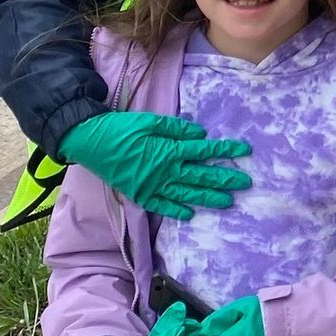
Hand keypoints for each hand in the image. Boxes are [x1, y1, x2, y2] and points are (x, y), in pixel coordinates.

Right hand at [58, 110, 251, 220]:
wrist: (89, 142)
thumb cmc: (120, 128)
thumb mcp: (150, 121)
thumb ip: (176, 128)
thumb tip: (200, 134)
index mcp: (168, 150)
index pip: (204, 151)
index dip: (225, 150)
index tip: (245, 151)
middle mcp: (164, 171)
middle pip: (200, 176)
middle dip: (225, 179)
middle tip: (246, 183)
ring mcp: (151, 186)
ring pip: (186, 194)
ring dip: (208, 198)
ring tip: (228, 202)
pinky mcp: (139, 194)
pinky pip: (161, 206)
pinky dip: (176, 210)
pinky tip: (190, 215)